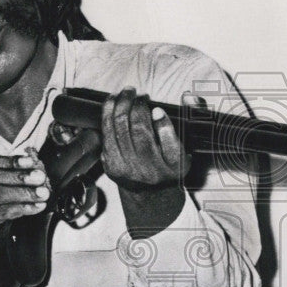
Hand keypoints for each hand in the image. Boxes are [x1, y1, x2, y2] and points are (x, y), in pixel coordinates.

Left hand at [101, 87, 190, 236]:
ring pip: (117, 128)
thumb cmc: (168, 168)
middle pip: (135, 129)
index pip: (165, 141)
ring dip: (119, 105)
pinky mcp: (110, 166)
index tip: (156, 106)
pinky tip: (112, 103)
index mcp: (168, 168)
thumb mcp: (181, 154)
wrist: (150, 194)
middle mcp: (146, 171)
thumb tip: (163, 109)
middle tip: (137, 93)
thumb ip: (175, 131)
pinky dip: (107, 115)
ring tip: (125, 93)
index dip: (157, 120)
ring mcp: (125, 169)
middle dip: (134, 105)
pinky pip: (106, 135)